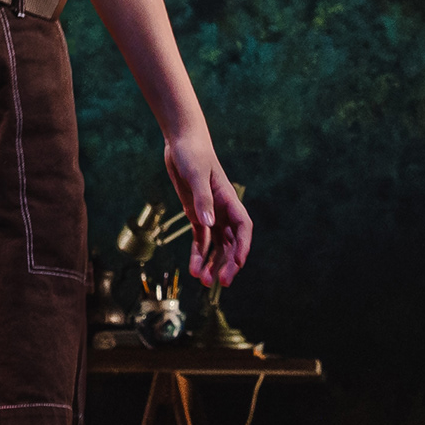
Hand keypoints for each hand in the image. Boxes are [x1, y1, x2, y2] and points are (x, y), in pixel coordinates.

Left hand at [164, 129, 253, 288]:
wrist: (181, 141)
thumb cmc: (192, 153)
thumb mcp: (195, 174)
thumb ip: (202, 199)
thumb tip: (207, 223)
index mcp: (228, 199)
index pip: (243, 227)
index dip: (243, 246)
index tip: (238, 263)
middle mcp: (222, 209)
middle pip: (231, 242)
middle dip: (228, 263)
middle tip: (220, 283)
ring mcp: (210, 213)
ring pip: (217, 245)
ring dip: (212, 263)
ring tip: (203, 281)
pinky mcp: (197, 214)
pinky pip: (201, 239)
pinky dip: (199, 254)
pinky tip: (194, 268)